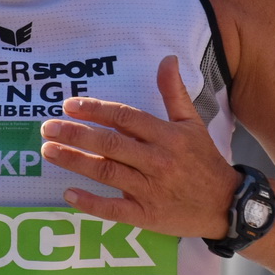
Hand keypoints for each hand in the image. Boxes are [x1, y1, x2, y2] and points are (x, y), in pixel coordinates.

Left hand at [39, 57, 241, 239]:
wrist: (226, 204)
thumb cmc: (204, 161)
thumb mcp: (192, 123)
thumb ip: (174, 92)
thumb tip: (167, 58)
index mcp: (167, 136)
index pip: (125, 117)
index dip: (96, 110)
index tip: (69, 105)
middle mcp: (157, 161)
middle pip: (110, 144)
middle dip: (77, 134)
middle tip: (48, 127)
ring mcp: (151, 190)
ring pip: (107, 173)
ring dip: (75, 161)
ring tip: (49, 151)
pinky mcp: (147, 216)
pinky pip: (114, 210)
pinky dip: (91, 204)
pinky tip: (68, 194)